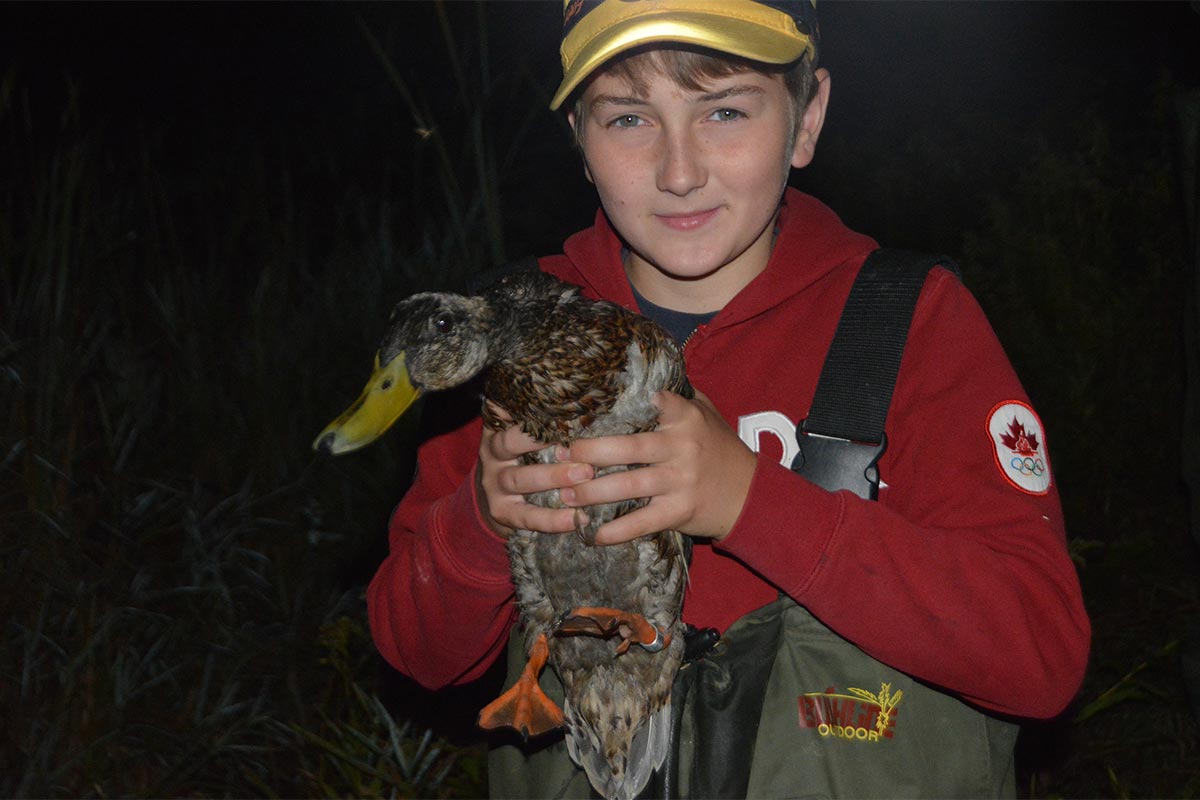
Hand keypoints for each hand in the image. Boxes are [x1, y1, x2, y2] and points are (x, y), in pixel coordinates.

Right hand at [475, 402, 593, 537]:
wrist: (497, 499)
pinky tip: (576, 519)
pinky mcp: (502, 512)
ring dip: (553, 477)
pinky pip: (526, 516)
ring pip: (520, 479)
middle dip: (540, 441)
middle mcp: (491, 453)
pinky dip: (552, 520)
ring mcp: (494, 484)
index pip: (504, 410)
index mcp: (498, 428)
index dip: (525, 406)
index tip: (555, 402)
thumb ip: (544, 416)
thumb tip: (585, 394)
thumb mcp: (526, 433)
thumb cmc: (525, 457)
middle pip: (509, 443)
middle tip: (574, 439)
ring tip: (585, 475)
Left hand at [558, 389, 756, 544]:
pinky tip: (592, 534)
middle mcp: (682, 448)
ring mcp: (681, 482)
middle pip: (628, 448)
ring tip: (564, 494)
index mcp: (686, 418)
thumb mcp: (705, 414)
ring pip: (628, 486)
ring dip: (592, 493)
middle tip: (558, 455)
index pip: (655, 404)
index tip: (588, 406)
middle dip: (589, 452)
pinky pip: (641, 522)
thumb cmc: (719, 449)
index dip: (624, 404)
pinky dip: (615, 530)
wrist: (750, 495)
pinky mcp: (679, 512)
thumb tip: (644, 369)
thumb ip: (677, 396)